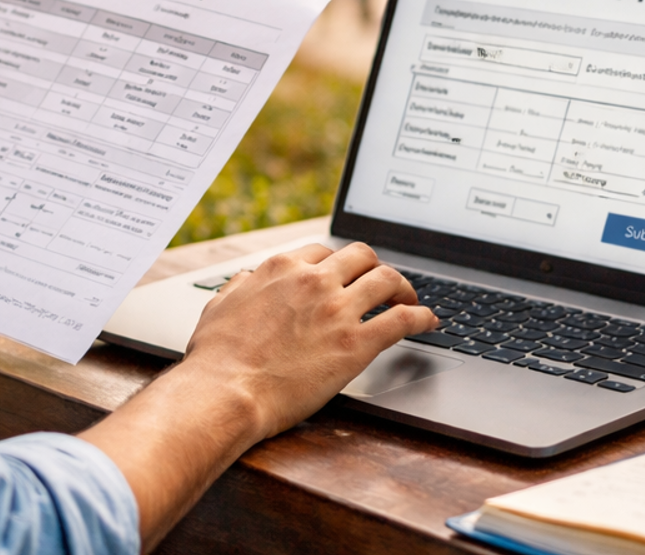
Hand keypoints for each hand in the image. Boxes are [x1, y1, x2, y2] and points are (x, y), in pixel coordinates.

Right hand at [182, 242, 435, 439]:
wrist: (225, 393)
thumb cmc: (216, 358)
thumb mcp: (219, 305)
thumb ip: (241, 286)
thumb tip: (249, 279)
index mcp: (281, 269)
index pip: (323, 252)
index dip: (339, 264)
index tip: (346, 276)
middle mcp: (313, 281)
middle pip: (362, 256)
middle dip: (374, 267)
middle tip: (382, 283)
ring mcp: (337, 310)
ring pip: (387, 279)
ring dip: (403, 286)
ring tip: (409, 299)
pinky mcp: (356, 343)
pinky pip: (402, 319)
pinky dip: (421, 316)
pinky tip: (428, 321)